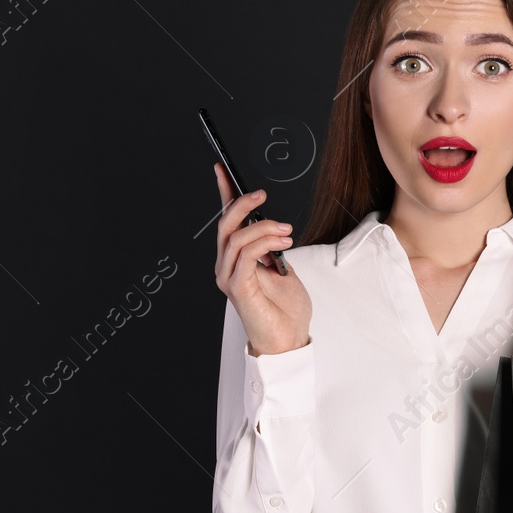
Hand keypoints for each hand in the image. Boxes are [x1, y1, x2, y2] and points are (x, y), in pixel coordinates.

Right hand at [212, 163, 311, 355]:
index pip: (226, 221)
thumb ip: (272, 248)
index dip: (224, 194)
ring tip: (286, 231)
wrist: (288, 341)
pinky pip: (245, 256)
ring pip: (236, 237)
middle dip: (242, 203)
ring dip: (263, 227)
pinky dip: (263, 243)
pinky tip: (281, 243)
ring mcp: (229, 277)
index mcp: (236, 259)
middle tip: (262, 195)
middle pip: (225, 225)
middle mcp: (227, 266)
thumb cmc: (285, 311)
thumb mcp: (282, 268)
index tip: (223, 170)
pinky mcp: (238, 288)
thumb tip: (273, 227)